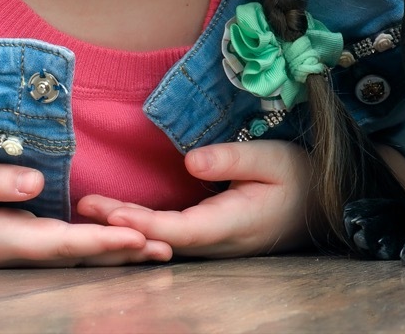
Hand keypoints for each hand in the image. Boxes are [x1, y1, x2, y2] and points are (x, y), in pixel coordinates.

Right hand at [0, 163, 171, 267]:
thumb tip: (39, 184)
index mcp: (3, 240)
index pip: (65, 242)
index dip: (105, 241)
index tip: (141, 238)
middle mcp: (14, 249)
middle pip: (79, 254)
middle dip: (124, 253)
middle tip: (170, 249)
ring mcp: (13, 246)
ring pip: (73, 252)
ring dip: (114, 250)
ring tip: (156, 248)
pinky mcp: (11, 237)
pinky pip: (59, 244)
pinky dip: (92, 243)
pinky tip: (114, 239)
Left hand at [77, 140, 317, 257]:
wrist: (320, 205)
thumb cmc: (298, 177)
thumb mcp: (273, 159)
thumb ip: (232, 159)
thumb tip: (191, 162)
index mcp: (233, 223)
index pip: (181, 228)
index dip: (146, 223)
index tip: (114, 212)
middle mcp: (217, 242)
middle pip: (163, 239)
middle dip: (122, 225)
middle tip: (84, 206)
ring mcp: (212, 244)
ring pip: (164, 242)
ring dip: (127, 227)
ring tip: (90, 208)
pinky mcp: (209, 237)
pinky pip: (171, 236)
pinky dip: (142, 226)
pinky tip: (119, 215)